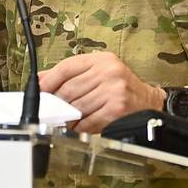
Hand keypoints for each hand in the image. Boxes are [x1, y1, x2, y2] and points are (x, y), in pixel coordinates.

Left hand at [38, 52, 164, 133]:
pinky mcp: (116, 109)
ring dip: (67, 117)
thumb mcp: (99, 71)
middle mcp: (109, 72)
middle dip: (57, 103)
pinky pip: (88, 121)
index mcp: (102, 60)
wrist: (148, 101)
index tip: (39, 90)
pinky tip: (78, 127)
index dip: (49, 80)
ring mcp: (114, 91)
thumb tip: (40, 80)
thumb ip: (71, 74)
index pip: (67, 67)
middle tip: (51, 110)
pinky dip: (79, 127)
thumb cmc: (120, 87)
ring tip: (65, 119)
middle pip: (69, 89)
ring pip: (77, 107)